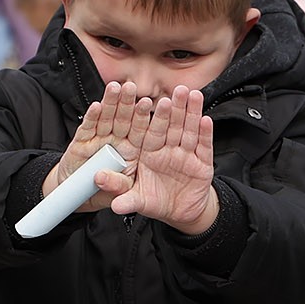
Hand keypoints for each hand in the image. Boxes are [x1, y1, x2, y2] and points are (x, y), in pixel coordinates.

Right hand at [46, 80, 151, 213]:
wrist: (79, 194)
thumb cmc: (104, 192)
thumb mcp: (116, 192)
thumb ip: (117, 185)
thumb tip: (110, 178)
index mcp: (133, 149)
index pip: (140, 130)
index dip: (143, 117)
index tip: (148, 104)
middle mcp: (117, 141)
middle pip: (124, 119)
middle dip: (127, 103)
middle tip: (131, 88)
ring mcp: (99, 139)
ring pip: (107, 118)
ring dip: (110, 103)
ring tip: (114, 88)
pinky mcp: (82, 141)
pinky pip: (88, 127)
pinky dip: (91, 117)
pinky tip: (96, 106)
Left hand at [97, 85, 216, 233]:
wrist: (180, 213)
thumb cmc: (155, 201)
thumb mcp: (136, 198)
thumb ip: (119, 190)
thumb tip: (98, 180)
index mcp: (150, 154)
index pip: (151, 133)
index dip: (152, 118)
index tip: (149, 101)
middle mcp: (168, 151)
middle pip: (172, 126)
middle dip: (175, 108)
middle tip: (177, 89)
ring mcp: (187, 156)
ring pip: (190, 131)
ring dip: (192, 113)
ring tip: (194, 95)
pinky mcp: (203, 164)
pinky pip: (204, 147)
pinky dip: (206, 134)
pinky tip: (206, 119)